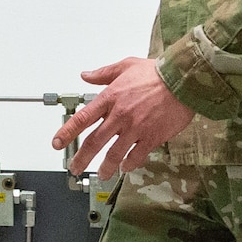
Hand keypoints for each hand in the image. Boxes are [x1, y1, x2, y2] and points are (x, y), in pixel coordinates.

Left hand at [51, 57, 193, 175]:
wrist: (183, 81)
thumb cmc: (157, 73)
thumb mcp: (126, 65)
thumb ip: (103, 73)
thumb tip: (86, 75)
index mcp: (110, 97)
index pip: (82, 118)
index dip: (66, 132)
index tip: (57, 143)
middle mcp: (119, 115)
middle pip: (94, 141)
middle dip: (81, 158)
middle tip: (74, 167)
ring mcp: (135, 128)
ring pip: (114, 153)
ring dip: (106, 167)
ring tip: (101, 175)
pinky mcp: (152, 137)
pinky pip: (137, 156)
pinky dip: (129, 164)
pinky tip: (125, 167)